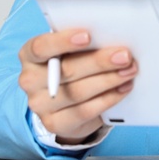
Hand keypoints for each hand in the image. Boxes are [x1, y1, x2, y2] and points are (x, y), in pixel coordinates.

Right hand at [18, 28, 137, 144]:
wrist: (61, 102)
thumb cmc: (69, 64)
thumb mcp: (69, 50)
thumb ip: (83, 43)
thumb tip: (110, 37)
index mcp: (30, 55)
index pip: (41, 47)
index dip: (63, 41)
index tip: (88, 36)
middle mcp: (30, 80)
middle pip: (66, 70)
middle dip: (99, 62)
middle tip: (124, 56)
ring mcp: (39, 105)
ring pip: (77, 92)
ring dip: (108, 80)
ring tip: (129, 71)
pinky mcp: (54, 124)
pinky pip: (85, 111)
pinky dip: (108, 99)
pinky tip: (122, 88)